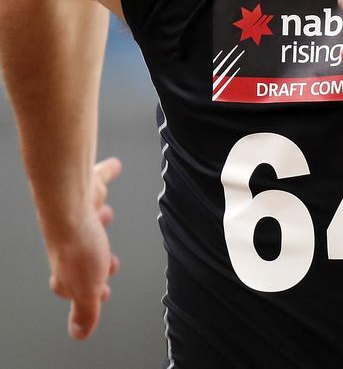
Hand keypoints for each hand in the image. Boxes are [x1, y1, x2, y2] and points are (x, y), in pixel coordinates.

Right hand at [48, 157, 121, 339]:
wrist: (69, 201)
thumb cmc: (77, 242)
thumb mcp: (88, 289)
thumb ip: (86, 310)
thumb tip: (79, 334)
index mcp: (67, 266)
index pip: (71, 284)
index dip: (84, 292)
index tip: (100, 295)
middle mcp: (70, 238)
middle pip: (82, 249)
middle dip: (97, 255)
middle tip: (111, 262)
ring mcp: (77, 211)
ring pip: (88, 216)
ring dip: (98, 216)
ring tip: (107, 215)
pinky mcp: (86, 186)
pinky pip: (98, 177)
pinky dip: (106, 172)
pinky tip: (115, 167)